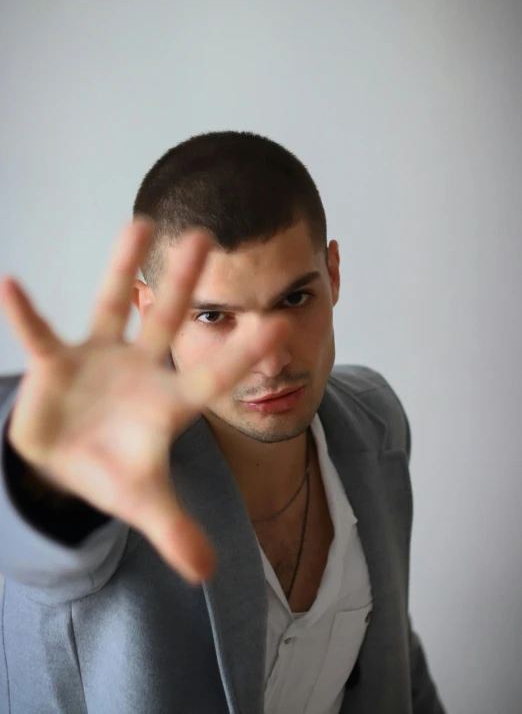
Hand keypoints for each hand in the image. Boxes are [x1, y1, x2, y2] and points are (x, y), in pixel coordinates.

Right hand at [0, 218, 288, 582]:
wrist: (69, 462)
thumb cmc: (114, 471)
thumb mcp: (144, 502)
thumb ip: (176, 530)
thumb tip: (207, 575)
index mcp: (167, 403)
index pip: (210, 377)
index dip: (241, 356)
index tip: (277, 327)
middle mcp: (139, 369)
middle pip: (165, 322)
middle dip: (183, 284)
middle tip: (207, 237)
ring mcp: (98, 359)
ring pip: (111, 307)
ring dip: (121, 268)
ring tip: (140, 223)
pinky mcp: (57, 362)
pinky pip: (40, 334)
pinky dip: (25, 314)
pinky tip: (9, 286)